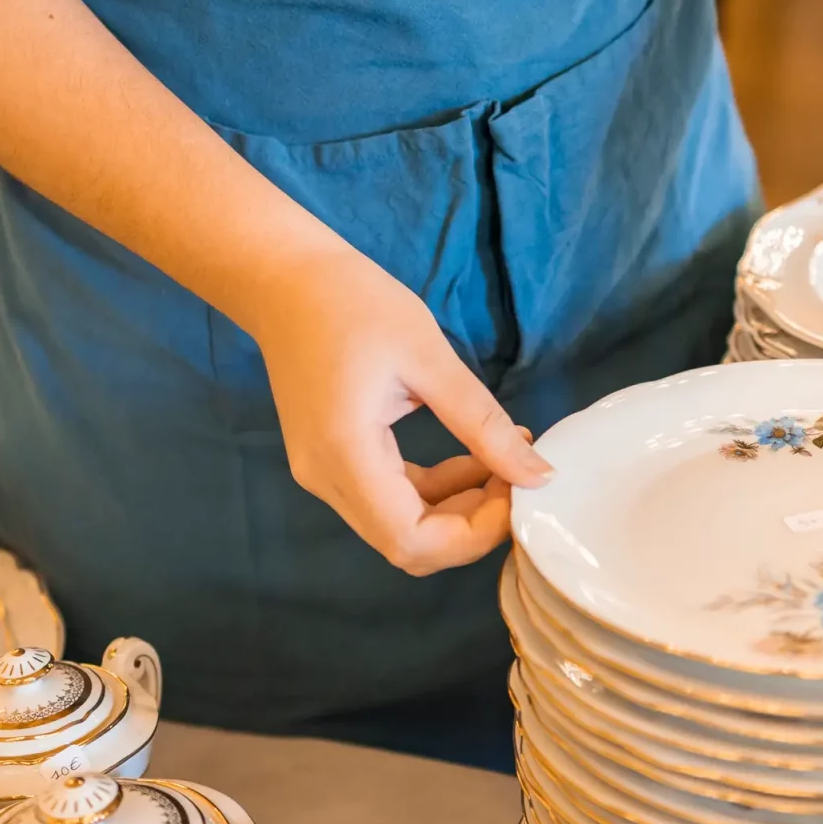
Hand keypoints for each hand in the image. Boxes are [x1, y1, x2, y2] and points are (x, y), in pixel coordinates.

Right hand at [245, 235, 549, 574]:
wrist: (283, 279)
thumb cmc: (353, 302)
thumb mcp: (430, 358)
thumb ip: (483, 424)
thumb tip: (539, 475)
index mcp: (345, 454)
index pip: (410, 541)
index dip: (472, 535)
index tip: (518, 492)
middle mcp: (325, 479)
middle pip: (405, 545)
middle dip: (470, 525)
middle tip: (518, 479)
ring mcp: (322, 474)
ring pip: (399, 526)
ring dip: (456, 508)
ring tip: (504, 463)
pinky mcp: (330, 461)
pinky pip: (388, 498)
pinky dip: (433, 490)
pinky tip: (471, 457)